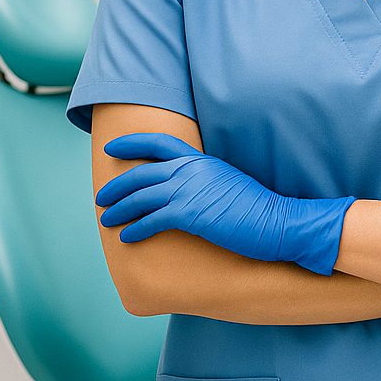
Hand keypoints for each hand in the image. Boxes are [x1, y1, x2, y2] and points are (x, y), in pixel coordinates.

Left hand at [96, 134, 354, 275]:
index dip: (132, 143)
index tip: (113, 148)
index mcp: (202, 160)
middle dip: (116, 185)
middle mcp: (193, 170)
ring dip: (119, 209)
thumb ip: (205, 179)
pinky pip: (152, 219)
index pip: (159, 143)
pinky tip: (127, 237)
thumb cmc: (258, 207)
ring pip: (141, 196)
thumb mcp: (229, 181)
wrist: (278, 221)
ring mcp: (191, 190)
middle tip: (102, 197)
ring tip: (107, 220)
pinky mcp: (191, 214)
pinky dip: (135, 229)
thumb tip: (188, 187)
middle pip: (142, 172)